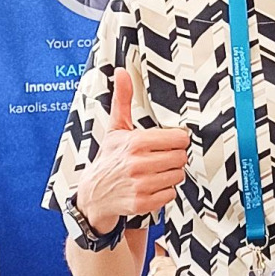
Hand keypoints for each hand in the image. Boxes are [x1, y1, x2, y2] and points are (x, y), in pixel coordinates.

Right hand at [77, 69, 188, 233]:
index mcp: (136, 142)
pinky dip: (164, 191)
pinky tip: (151, 185)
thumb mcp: (116, 128)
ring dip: (170, 174)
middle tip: (159, 158)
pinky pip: (171, 193)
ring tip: (154, 171)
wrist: (93, 194)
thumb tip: (121, 72)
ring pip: (178, 175)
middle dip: (173, 157)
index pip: (180, 139)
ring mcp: (140, 185)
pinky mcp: (143, 203)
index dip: (176, 140)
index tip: (167, 142)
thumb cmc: (108, 158)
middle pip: (181, 157)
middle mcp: (138, 164)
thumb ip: (122, 99)